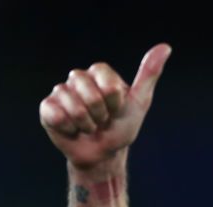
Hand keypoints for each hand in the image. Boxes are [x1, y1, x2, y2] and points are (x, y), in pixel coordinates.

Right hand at [39, 43, 171, 169]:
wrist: (103, 154)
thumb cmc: (122, 127)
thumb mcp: (139, 102)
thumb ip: (149, 74)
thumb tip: (165, 47)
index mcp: (99, 73)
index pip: (106, 81)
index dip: (113, 101)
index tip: (117, 109)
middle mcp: (78, 78)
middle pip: (88, 92)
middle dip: (100, 114)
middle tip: (102, 120)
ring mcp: (61, 92)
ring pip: (73, 106)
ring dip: (86, 125)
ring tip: (89, 127)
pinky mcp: (47, 108)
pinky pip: (55, 115)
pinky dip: (69, 129)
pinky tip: (72, 130)